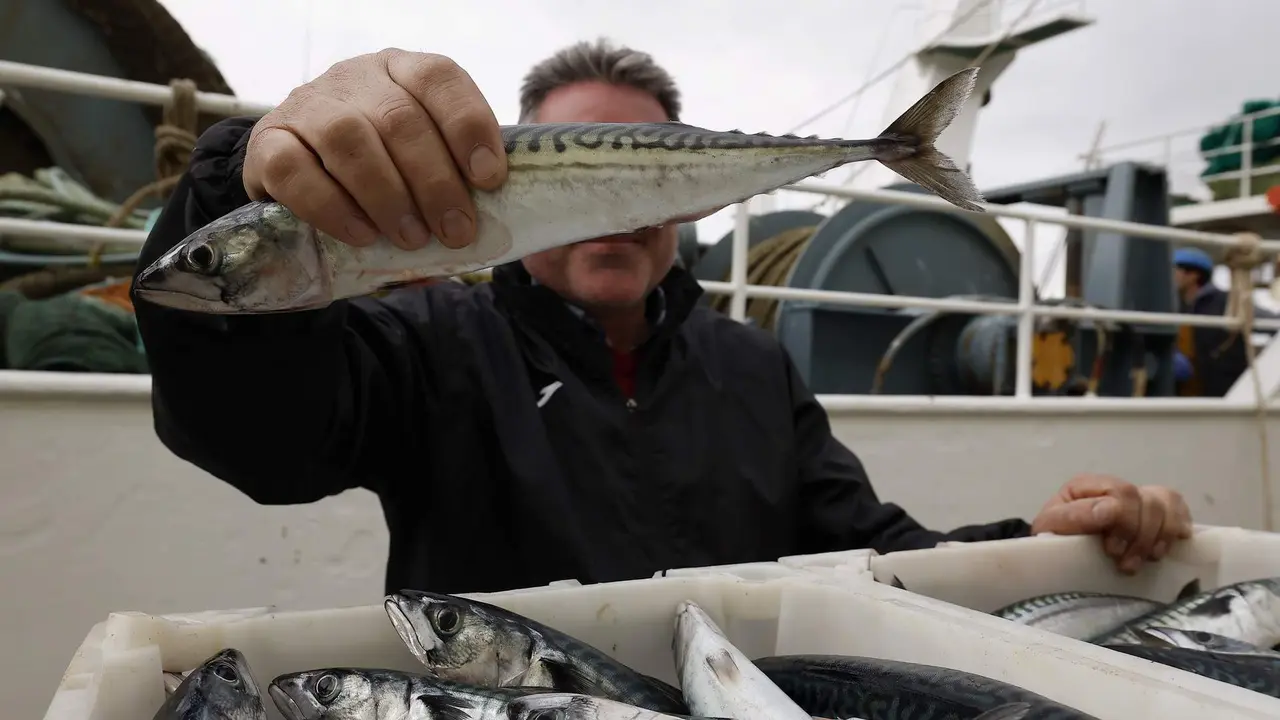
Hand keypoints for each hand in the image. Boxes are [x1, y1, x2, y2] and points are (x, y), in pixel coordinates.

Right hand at [243, 49, 506, 250]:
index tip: (490, 178)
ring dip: (388, 196)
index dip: (468, 126)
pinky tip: (361, 235)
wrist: (301, 176)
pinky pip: (294, 170)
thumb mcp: (417, 166)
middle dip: (435, 182)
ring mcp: (306, 106)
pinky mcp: (267, 142)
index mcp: (401, 73)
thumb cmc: (379, 174)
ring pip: (348, 138)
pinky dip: (332, 208)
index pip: (438, 78)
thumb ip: (448, 188)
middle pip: (399, 118)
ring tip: (412, 238)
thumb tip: (481, 239)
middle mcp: (353, 78)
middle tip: (456, 231)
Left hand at [1030, 474, 1192, 573]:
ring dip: (1161, 538)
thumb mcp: (1052, 528)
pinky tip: (1166, 548)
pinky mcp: (1155, 514)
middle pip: (1149, 502)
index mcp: (1088, 486)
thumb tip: (1108, 510)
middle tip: (1126, 564)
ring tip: (1146, 561)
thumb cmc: (1055, 541)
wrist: (1061, 556)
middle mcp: (1115, 489)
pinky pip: (1179, 510)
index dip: (1124, 521)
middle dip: (1141, 537)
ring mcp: (1137, 499)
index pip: (1122, 492)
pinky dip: (1178, 529)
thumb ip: (1074, 517)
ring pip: (1167, 506)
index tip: (1112, 550)